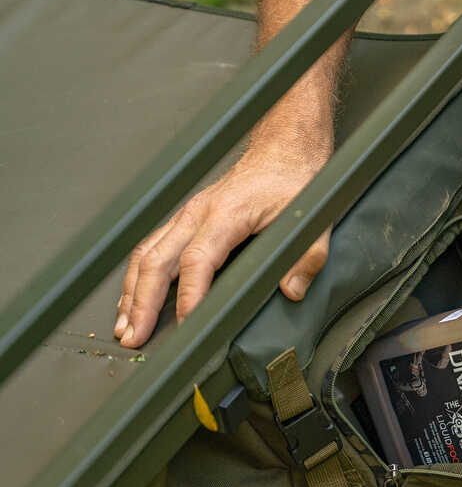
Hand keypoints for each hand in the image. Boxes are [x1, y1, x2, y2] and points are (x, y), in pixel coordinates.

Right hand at [114, 149, 330, 347]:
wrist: (285, 149)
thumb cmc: (294, 178)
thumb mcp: (311, 218)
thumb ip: (306, 258)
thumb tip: (291, 290)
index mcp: (226, 214)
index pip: (197, 260)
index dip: (189, 296)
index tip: (186, 324)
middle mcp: (198, 213)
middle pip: (156, 260)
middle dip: (140, 302)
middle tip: (133, 336)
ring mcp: (188, 215)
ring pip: (147, 254)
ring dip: (131, 292)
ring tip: (124, 327)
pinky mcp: (188, 219)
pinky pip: (153, 247)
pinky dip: (139, 276)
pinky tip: (133, 299)